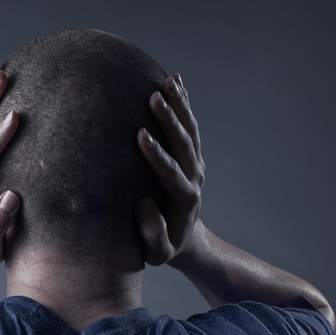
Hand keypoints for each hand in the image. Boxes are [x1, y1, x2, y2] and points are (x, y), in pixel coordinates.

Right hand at [134, 74, 205, 265]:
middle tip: (154, 97)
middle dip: (170, 121)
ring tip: (168, 80)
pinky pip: (189, 126)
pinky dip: (184, 103)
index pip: (171, 174)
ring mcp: (194, 164)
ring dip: (180, 105)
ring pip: (190, 131)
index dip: (157, 155)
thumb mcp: (157, 254)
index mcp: (184, 200)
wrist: (184, 239)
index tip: (140, 135)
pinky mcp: (190, 156)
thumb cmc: (164, 248)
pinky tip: (174, 80)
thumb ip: (152, 234)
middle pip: (185, 146)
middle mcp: (194, 178)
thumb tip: (144, 206)